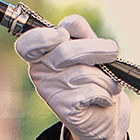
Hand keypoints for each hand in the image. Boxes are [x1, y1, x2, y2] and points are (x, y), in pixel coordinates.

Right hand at [15, 14, 128, 139]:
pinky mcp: (63, 108)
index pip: (27, 44)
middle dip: (95, 49)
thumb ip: (79, 32)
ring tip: (111, 84)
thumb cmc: (94, 76)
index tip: (63, 34)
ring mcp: (49, 91)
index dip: (43, 37)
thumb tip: (70, 24)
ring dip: (105, 77)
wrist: (103, 116)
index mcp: (40, 54)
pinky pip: (89, 91)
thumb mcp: (88, 48)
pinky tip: (106, 98)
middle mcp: (39, 72)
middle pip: (64, 52)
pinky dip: (105, 93)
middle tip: (113, 51)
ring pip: (81, 72)